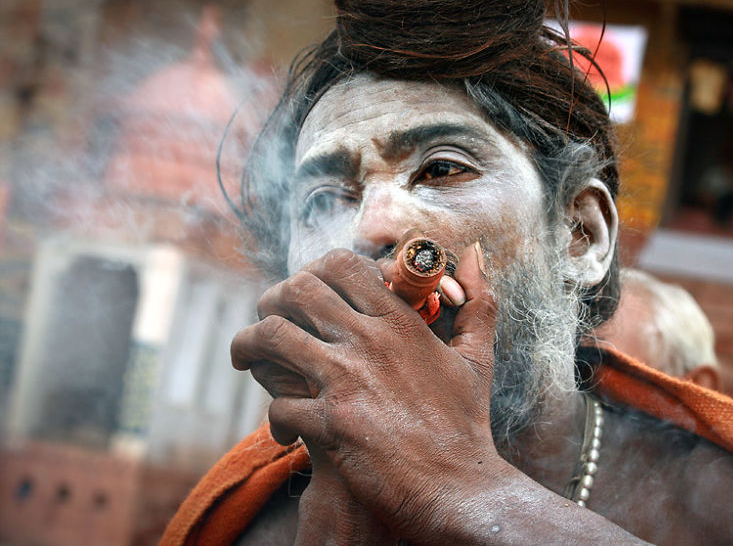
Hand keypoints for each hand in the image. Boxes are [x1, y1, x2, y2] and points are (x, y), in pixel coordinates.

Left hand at [231, 243, 498, 539]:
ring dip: (249, 345)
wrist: (458, 488)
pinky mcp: (331, 425)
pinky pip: (278, 406)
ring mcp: (346, 381)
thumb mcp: (476, 356)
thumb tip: (474, 253)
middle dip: (271, 299)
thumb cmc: (466, 424)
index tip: (305, 291)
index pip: (341, 264)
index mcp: (399, 321)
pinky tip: (285, 432)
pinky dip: (274, 420)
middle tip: (267, 318)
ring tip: (246, 359)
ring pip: (272, 336)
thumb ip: (478, 302)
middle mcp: (369, 342)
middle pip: (297, 290)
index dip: (314, 270)